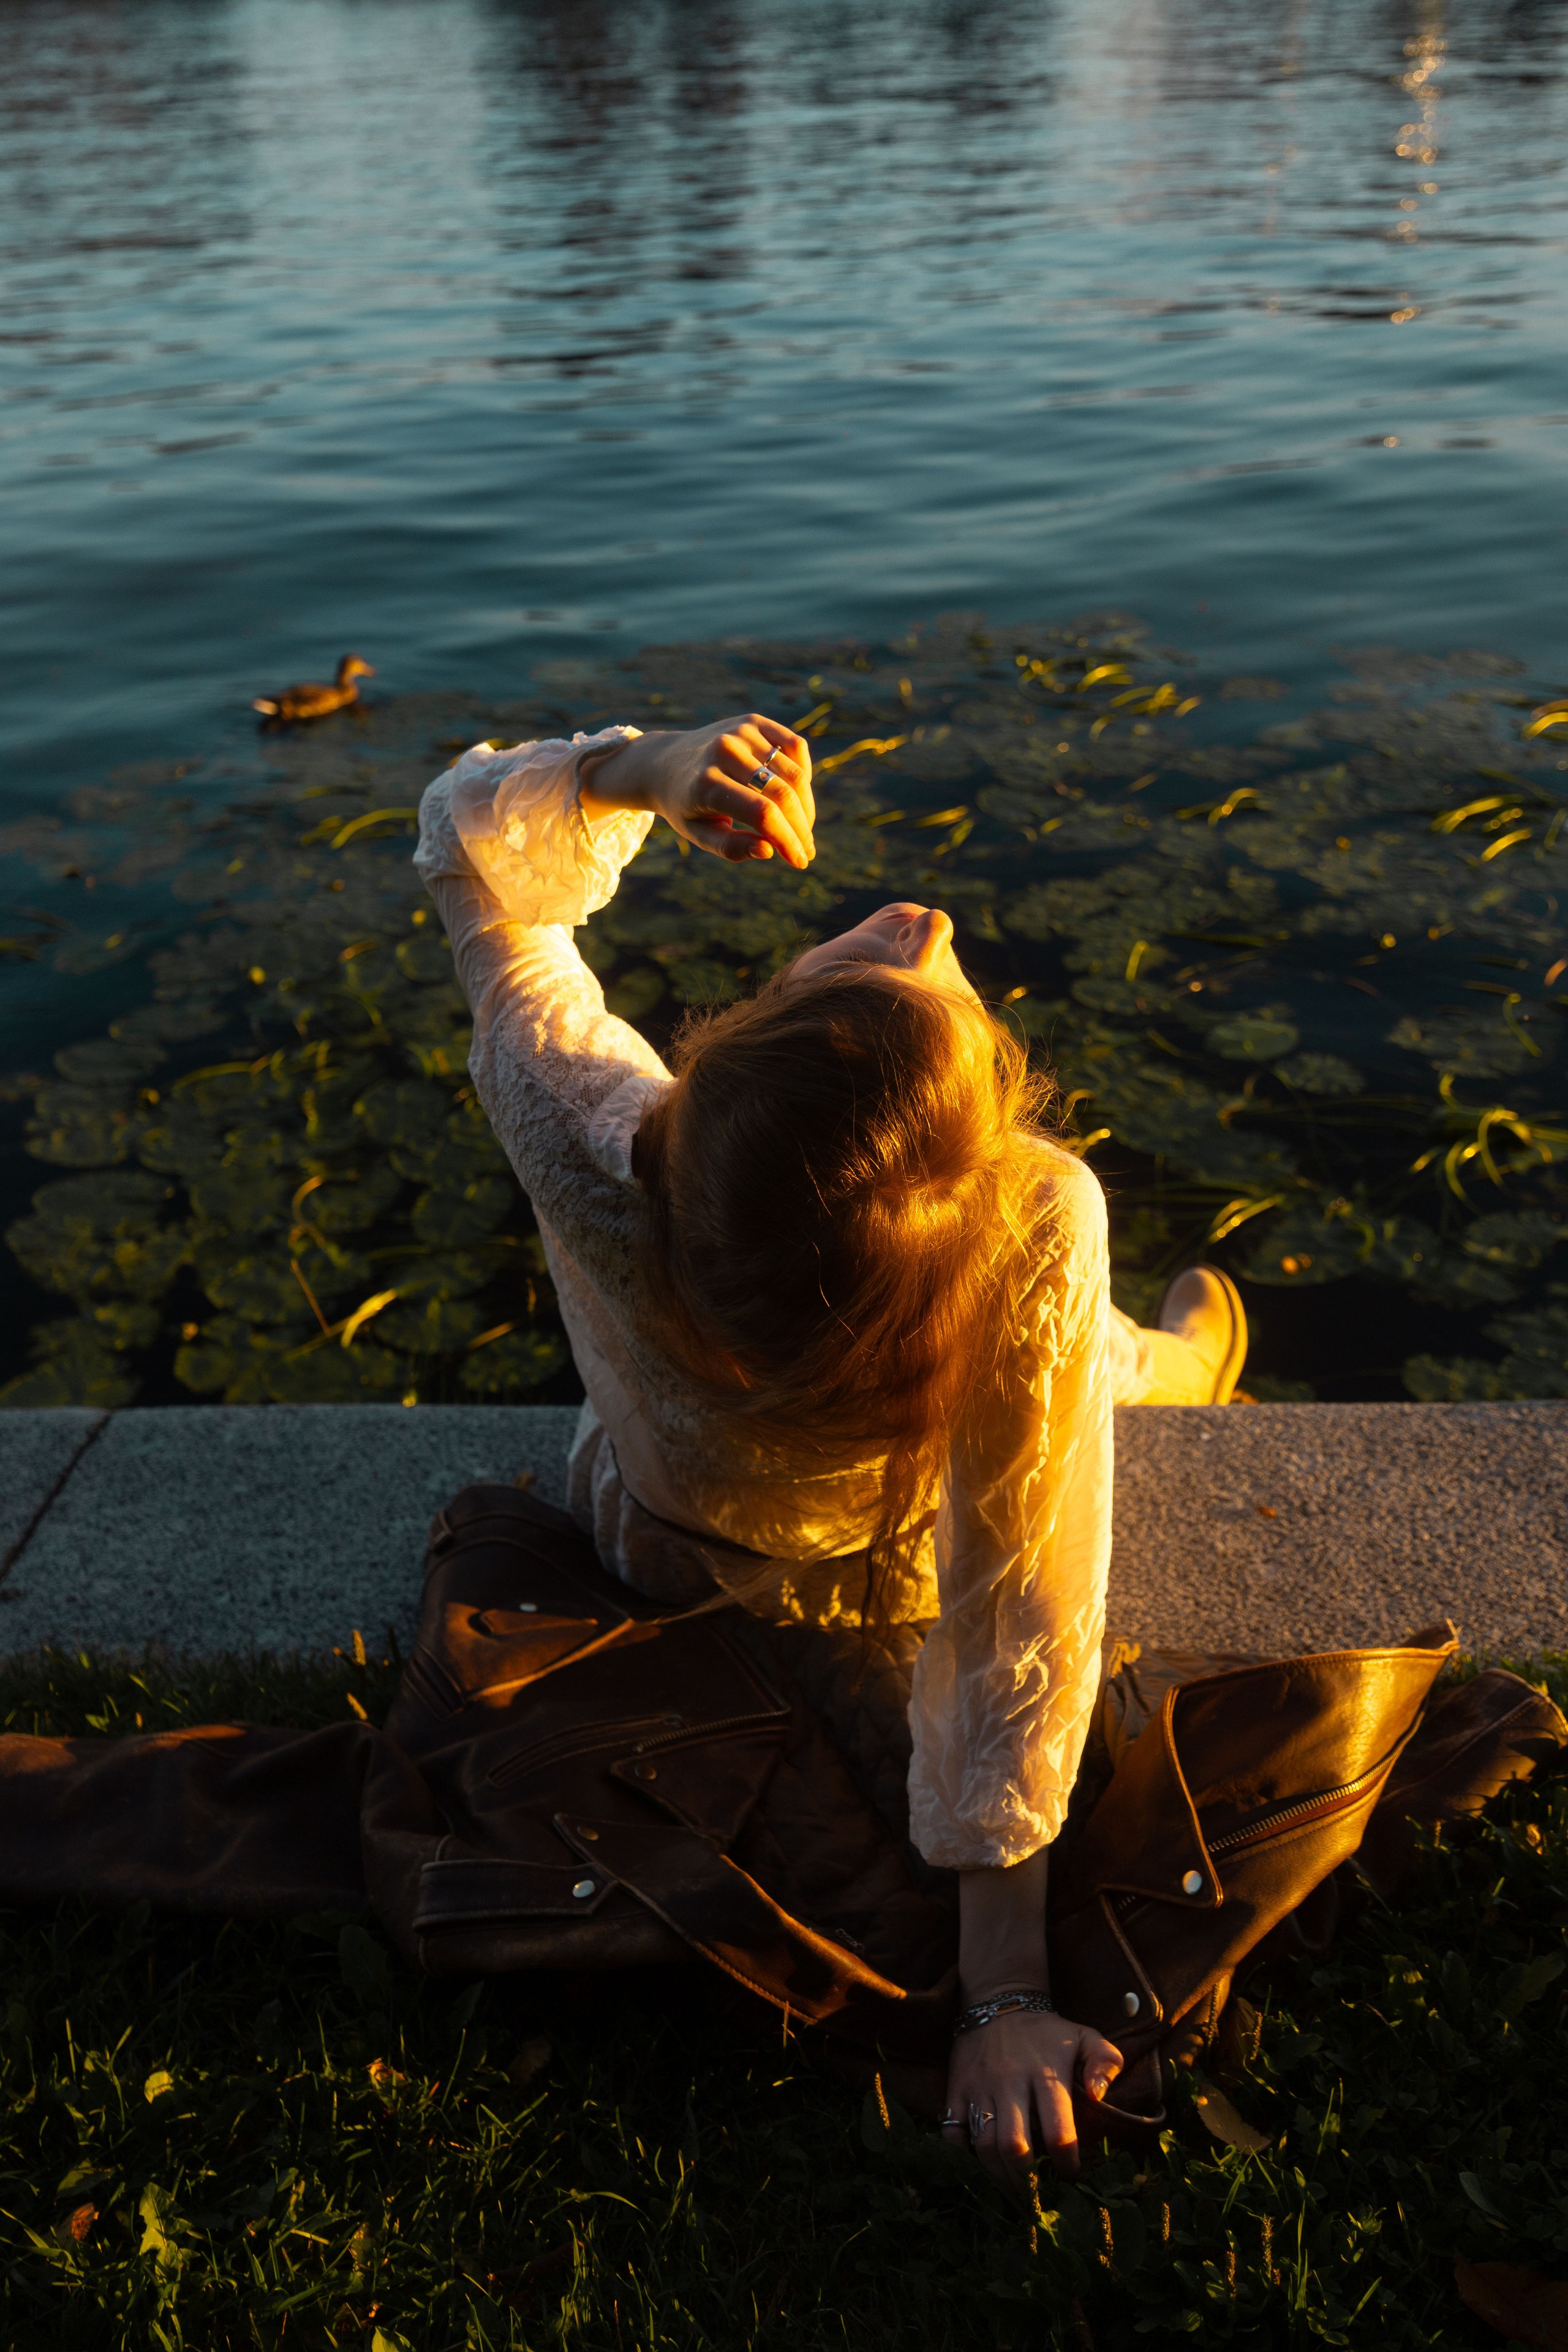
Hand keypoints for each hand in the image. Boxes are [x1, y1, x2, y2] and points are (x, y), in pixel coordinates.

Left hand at [579, 713, 814, 868]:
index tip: (800, 861)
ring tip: (802, 827)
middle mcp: (724, 751)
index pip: (762, 813)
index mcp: (706, 784)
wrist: (664, 762)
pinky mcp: (752, 721)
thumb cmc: (685, 805)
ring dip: (806, 806)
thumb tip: (768, 850)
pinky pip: (795, 746)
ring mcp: (740, 732)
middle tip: (806, 850)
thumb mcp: (698, 833)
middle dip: (801, 828)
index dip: (788, 839)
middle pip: (782, 794)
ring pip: (794, 773)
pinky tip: (796, 794)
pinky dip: (803, 773)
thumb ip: (730, 847)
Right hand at [942, 2007, 1121, 2201]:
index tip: (1069, 2174)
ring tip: (1012, 2191)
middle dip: (1026, 2179)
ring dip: (998, 2175)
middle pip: (1014, 2144)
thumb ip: (1106, 2062)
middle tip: (1036, 2197)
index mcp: (1045, 2074)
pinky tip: (978, 2169)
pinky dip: (961, 2156)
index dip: (1066, 2162)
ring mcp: (980, 2087)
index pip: (1058, 2130)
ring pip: (984, 2143)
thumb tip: (1099, 2096)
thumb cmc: (1047, 2031)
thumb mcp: (1085, 2036)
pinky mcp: (956, 2088)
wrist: (998, 2001)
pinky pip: (952, 2131)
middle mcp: (1010, 2082)